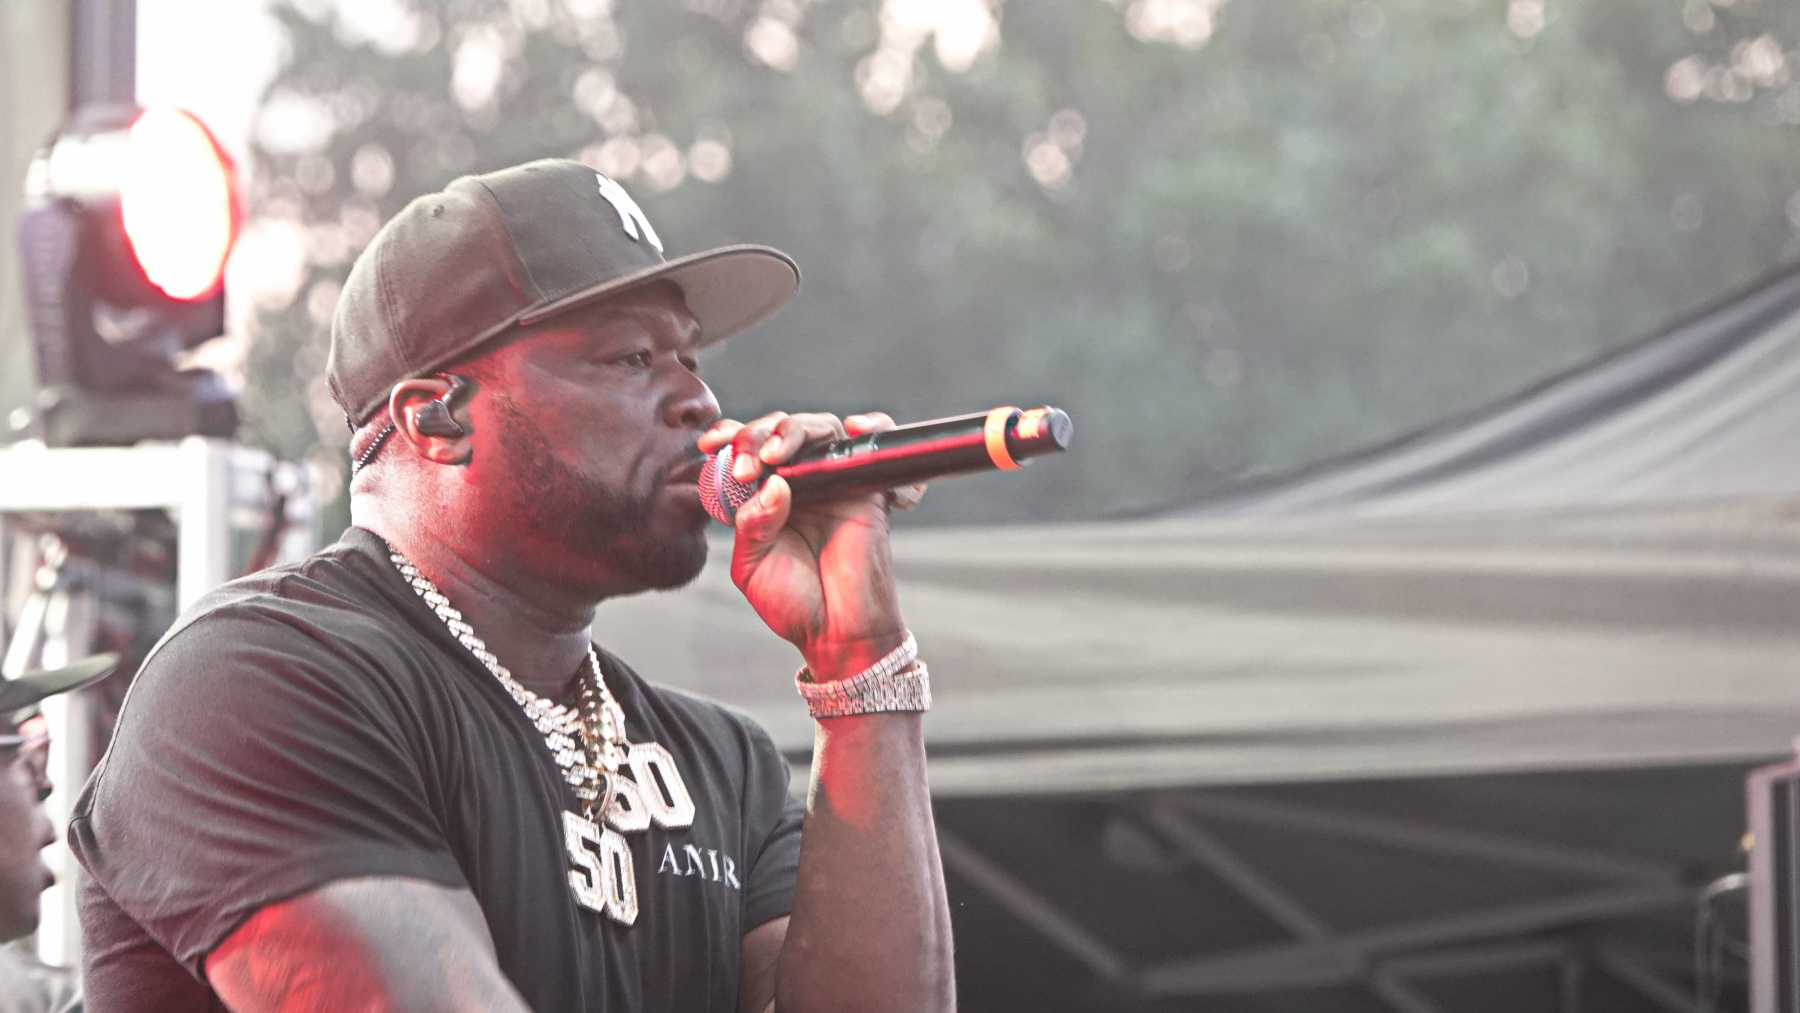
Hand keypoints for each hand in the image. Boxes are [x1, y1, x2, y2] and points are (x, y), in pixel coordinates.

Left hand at [698, 411, 922, 681]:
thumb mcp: (751, 565)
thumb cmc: (793, 603)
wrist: (838, 633)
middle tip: (746, 466)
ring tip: (776, 455)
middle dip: (754, 435)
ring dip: (793, 430)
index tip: (708, 445)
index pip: (742, 449)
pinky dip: (873, 425)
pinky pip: (875, 443)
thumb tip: (774, 484)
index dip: (727, 436)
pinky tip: (855, 428)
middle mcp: (797, 481)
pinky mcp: (867, 488)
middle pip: (776, 429)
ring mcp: (833, 481)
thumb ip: (752, 524)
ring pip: (818, 428)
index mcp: (761, 495)